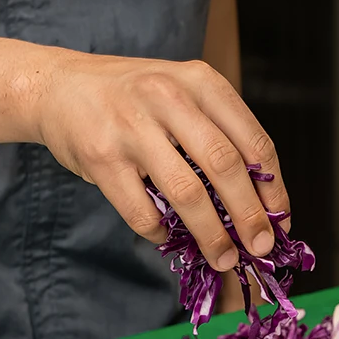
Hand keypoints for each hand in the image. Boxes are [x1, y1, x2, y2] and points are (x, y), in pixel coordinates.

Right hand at [29, 52, 285, 269]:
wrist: (58, 87)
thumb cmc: (132, 97)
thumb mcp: (182, 93)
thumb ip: (218, 132)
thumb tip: (259, 202)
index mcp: (200, 81)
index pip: (253, 140)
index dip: (273, 187)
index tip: (281, 220)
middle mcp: (169, 97)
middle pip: (226, 166)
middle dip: (249, 215)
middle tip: (260, 247)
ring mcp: (132, 126)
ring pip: (187, 192)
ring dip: (211, 234)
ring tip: (223, 257)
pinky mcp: (101, 156)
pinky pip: (141, 210)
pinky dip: (159, 233)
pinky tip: (166, 237)